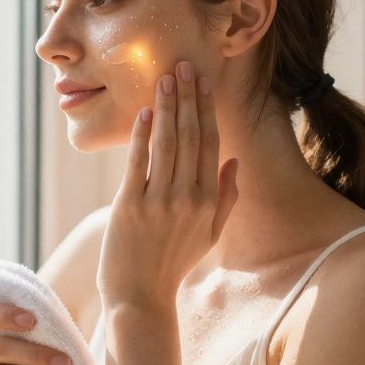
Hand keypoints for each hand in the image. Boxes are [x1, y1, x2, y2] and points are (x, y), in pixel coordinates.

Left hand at [97, 61, 239, 311]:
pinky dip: (142, 136)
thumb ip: (226, 198)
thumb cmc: (173, 265)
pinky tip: (145, 112)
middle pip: (191, 138)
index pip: (211, 145)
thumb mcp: (209, 235)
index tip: (203, 82)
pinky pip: (138, 164)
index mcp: (209, 202)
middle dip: (188, 98)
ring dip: (168, 108)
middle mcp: (188, 199)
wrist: (140, 298)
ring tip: (166, 78)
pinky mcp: (130, 207)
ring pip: (167, 145)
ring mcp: (159, 203)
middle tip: (183, 66)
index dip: (207, 111)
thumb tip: (234, 162)